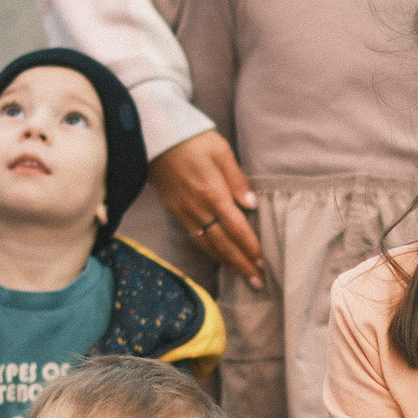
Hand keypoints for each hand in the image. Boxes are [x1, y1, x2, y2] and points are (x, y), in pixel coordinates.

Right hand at [151, 131, 263, 286]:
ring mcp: (184, 212)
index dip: (250, 247)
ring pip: (208, 245)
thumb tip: (252, 205)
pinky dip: (210, 252)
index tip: (263, 262)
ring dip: (227, 263)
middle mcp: (197, 208)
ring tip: (243, 275)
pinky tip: (220, 257)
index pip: (236, 228)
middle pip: (223, 244)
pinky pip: (195, 238)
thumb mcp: (220, 150)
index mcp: (212, 193)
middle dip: (242, 264)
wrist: (154, 136)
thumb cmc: (192, 139)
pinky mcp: (175, 211)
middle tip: (258, 282)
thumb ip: (237, 179)